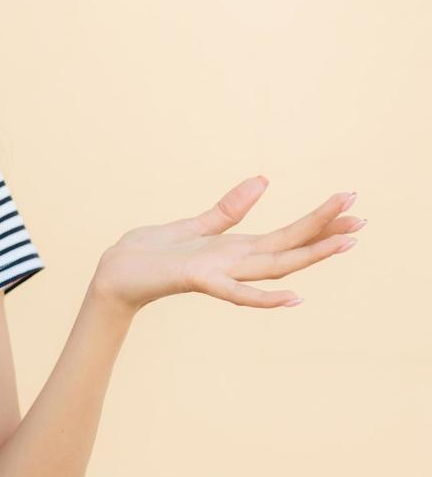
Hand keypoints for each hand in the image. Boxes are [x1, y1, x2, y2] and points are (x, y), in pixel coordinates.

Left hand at [90, 176, 365, 313]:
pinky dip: (264, 297)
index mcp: (233, 249)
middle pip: (289, 247)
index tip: (351, 201)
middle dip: (325, 232)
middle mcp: (233, 263)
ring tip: (346, 242)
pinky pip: (235, 291)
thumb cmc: (148, 254)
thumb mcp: (192, 225)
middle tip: (364, 217)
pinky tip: (293, 297)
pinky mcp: (196, 279)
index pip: (284, 235)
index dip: (317, 220)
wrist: (113, 276)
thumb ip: (228, 210)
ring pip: (273, 265)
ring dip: (310, 255)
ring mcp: (219, 273)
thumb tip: (263, 180)